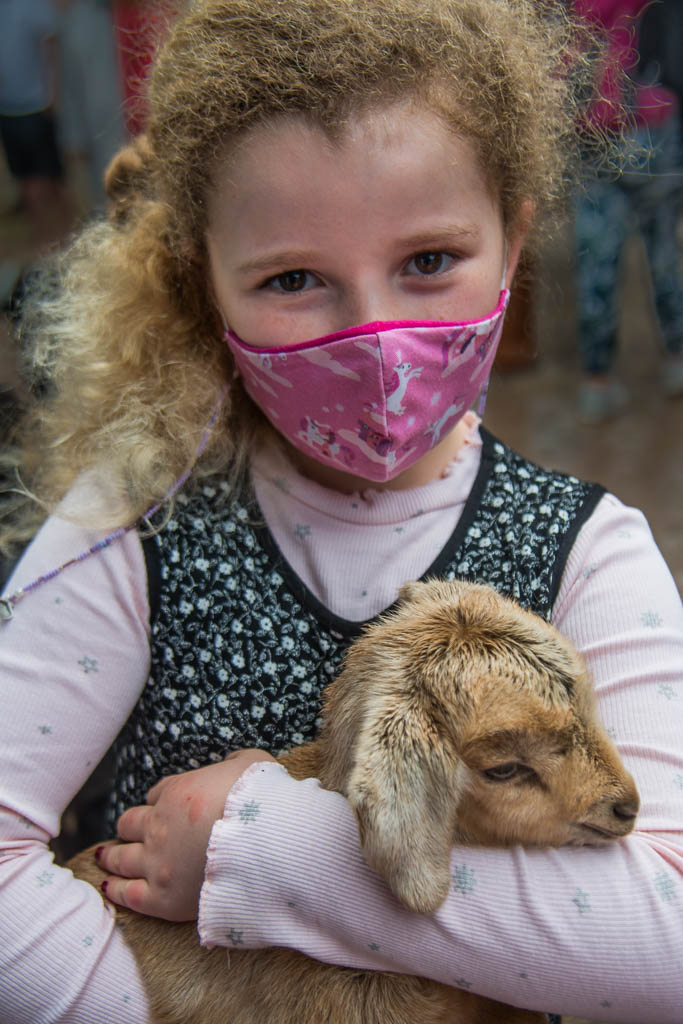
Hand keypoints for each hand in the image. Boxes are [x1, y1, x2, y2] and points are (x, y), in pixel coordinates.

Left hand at [96, 749, 275, 920]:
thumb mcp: (252, 763)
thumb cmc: (264, 801)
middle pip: (131, 823)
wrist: (270, 845)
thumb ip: (235, 763)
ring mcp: (157, 862)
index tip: (163, 806)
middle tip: (128, 832)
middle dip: (130, 826)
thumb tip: (232, 766)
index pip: (158, 793)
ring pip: (121, 856)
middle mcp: (161, 825)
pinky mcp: (162, 897)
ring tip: (104, 857)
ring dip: (111, 855)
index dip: (161, 800)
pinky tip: (108, 887)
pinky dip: (115, 889)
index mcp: (179, 792)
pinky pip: (127, 894)